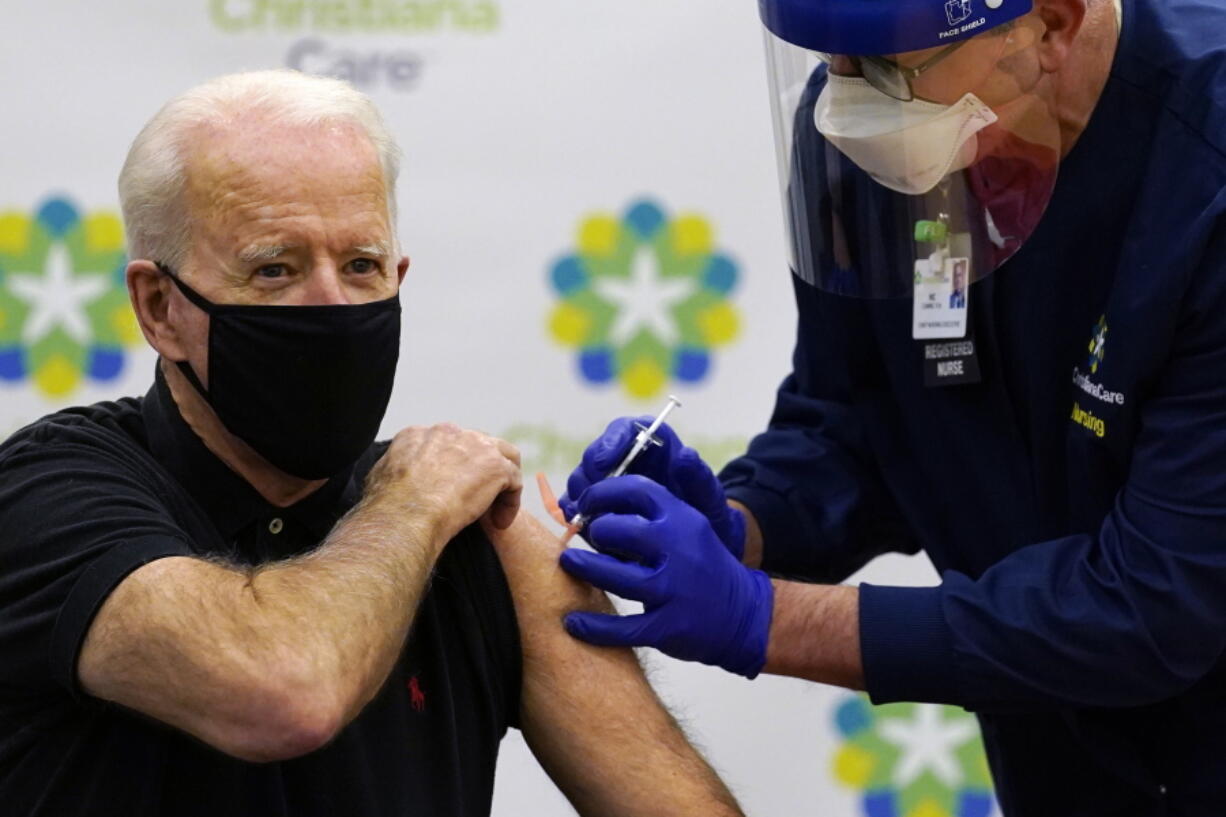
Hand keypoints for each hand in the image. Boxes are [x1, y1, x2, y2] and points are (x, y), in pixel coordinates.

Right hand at [365, 424, 521, 543]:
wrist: (405, 515)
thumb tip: (392, 476)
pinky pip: (513, 481)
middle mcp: (449, 432)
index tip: (452, 491)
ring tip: (494, 511)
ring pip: (503, 457)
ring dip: (501, 483)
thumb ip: (392, 470)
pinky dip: (510, 502)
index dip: (456, 467)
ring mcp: (475, 446)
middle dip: (481, 471)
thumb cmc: (387, 507)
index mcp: (419, 434)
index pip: (448, 443)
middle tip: (476, 500)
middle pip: (478, 445)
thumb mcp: (379, 478)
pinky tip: (499, 523)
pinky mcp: (495, 466)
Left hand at [559, 475, 772, 678]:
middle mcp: (678, 551)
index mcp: (683, 520)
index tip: (586, 503)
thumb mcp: (688, 529)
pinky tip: (573, 622)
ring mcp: (674, 590)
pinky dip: (592, 627)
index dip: (602, 493)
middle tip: (585, 538)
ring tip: (570, 564)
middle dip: (594, 531)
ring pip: (613, 576)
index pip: (635, 490)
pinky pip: (622, 628)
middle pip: (618, 530)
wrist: (743, 614)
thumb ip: (650, 516)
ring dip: (583, 568)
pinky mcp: (669, 627)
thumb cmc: (702, 566)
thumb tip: (593, 505)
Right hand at [560, 418, 746, 559]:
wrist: (699, 544)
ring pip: (580, 480)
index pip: (625, 430)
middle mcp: (626, 458)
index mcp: (653, 444)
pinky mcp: (597, 506)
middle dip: (590, 476)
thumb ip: (699, 478)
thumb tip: (686, 454)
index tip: (604, 464)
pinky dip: (575, 515)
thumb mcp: (709, 498)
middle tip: (592, 499)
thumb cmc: (705, 514)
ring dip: (581, 498)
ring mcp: (608, 483)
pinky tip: (585, 529)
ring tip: (591, 518)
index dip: (610, 442)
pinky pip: (575, 504)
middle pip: (594, 455)